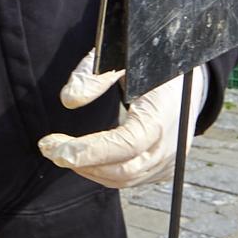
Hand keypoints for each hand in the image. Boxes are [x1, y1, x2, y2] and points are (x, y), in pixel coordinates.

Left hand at [37, 51, 206, 188]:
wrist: (189, 83)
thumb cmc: (151, 66)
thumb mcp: (123, 58)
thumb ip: (95, 75)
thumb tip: (68, 100)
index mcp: (163, 116)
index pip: (126, 144)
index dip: (89, 151)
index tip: (55, 149)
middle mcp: (171, 146)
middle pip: (122, 170)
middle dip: (81, 162)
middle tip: (48, 148)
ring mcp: (171, 162)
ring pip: (124, 179)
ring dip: (89, 169)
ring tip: (62, 152)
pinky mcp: (165, 169)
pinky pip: (131, 179)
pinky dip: (104, 173)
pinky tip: (86, 159)